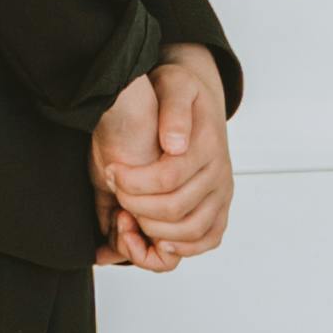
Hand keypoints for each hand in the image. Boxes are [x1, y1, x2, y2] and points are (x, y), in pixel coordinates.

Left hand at [105, 42, 232, 263]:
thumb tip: (175, 145)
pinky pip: (209, 239)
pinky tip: (154, 239)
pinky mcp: (220, 208)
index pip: (167, 178)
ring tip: (128, 216)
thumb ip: (174, 109)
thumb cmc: (176, 93)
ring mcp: (222, 193)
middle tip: (115, 194)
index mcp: (208, 144)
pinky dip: (182, 247)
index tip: (110, 172)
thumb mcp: (173, 85)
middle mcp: (220, 173)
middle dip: (135, 205)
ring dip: (152, 230)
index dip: (132, 182)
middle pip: (175, 208)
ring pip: (190, 231)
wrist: (196, 102)